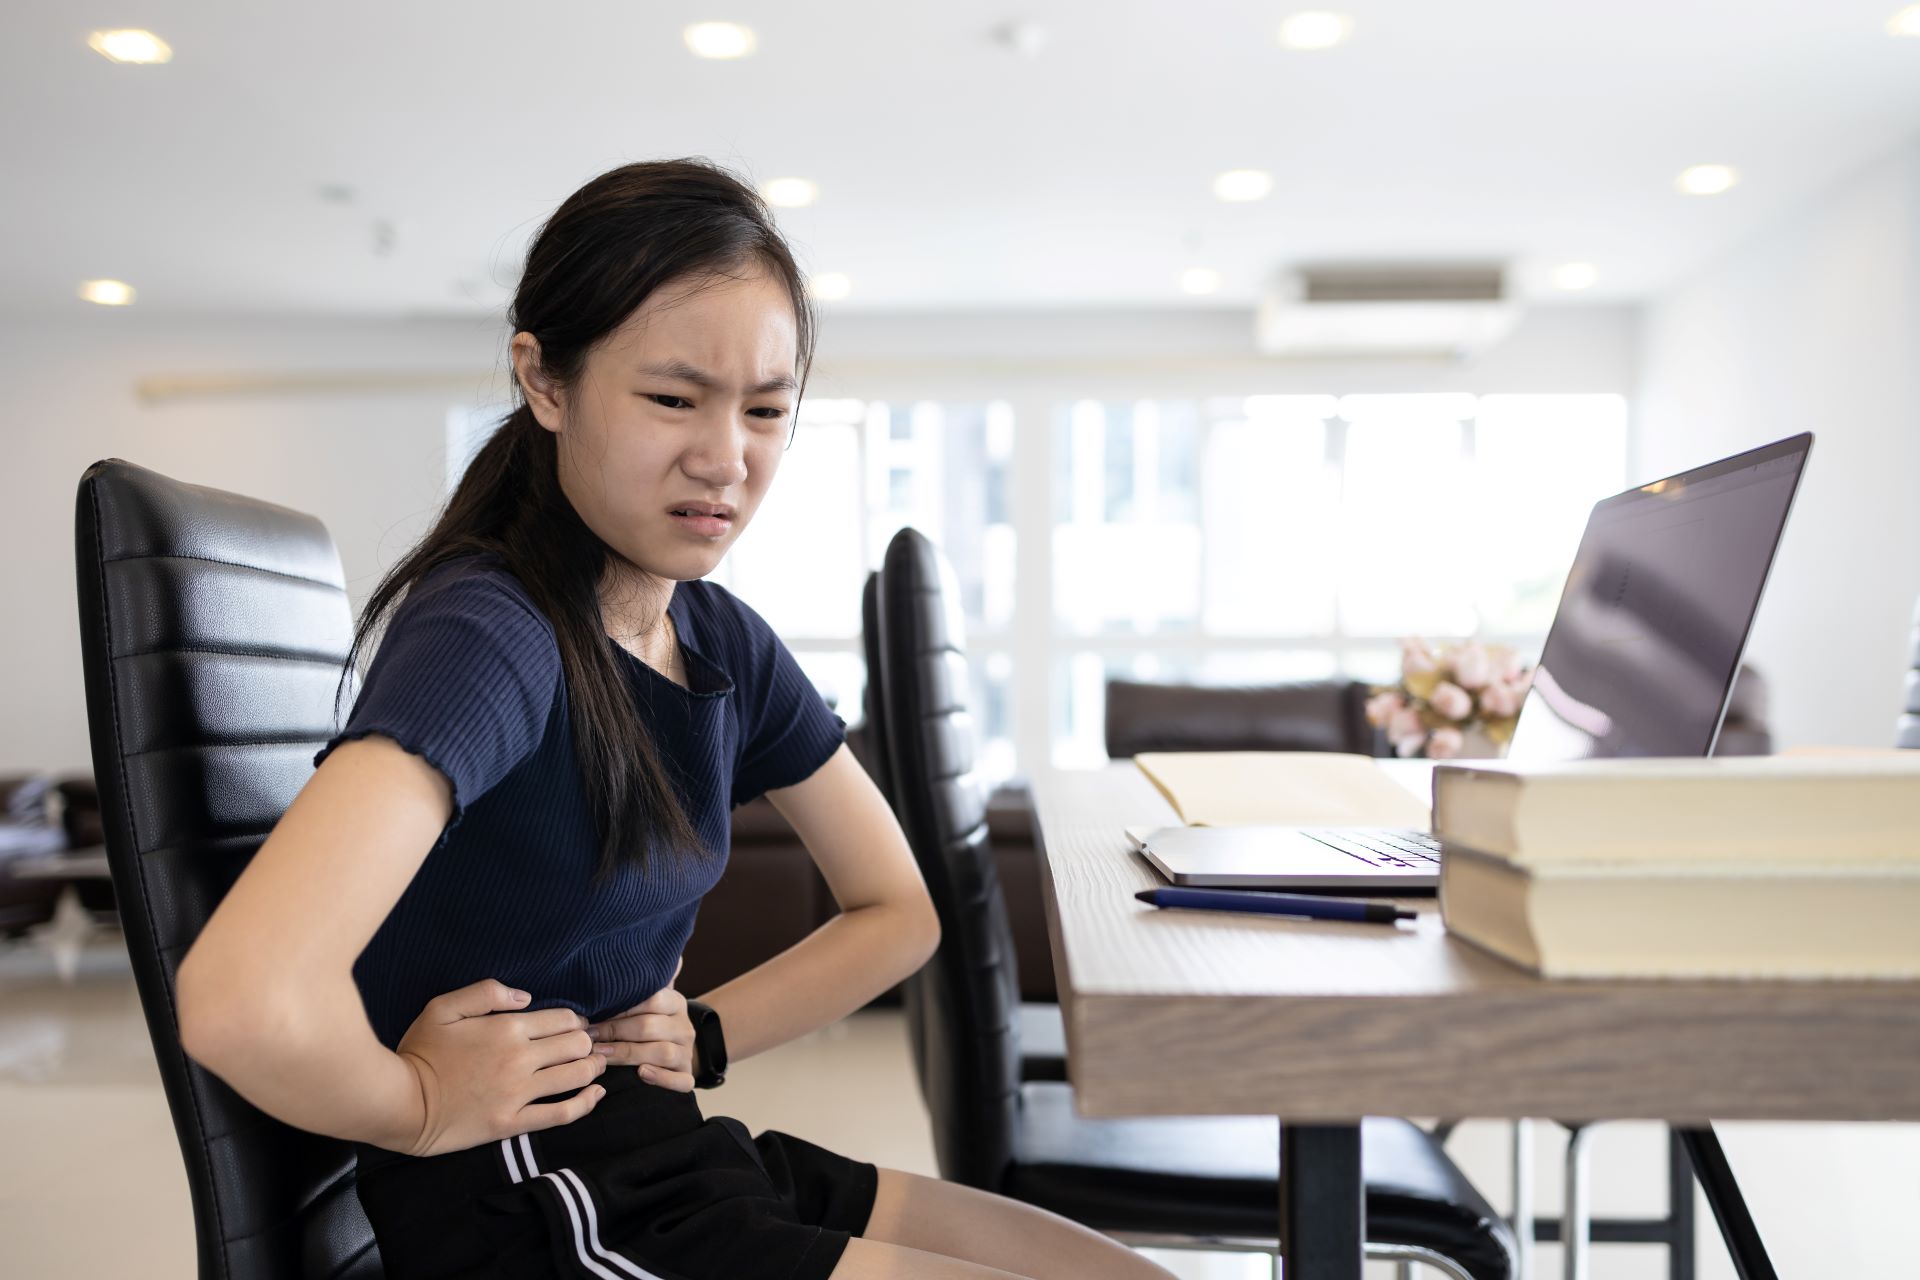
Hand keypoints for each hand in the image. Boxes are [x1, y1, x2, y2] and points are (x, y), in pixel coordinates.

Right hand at [394, 978, 607, 1156]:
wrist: (402, 1103)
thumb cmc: (421, 1052)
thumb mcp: (442, 1007)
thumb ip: (485, 992)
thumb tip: (526, 997)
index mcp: (507, 1028)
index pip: (562, 1019)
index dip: (576, 1020)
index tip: (575, 1025)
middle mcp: (520, 1059)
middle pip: (576, 1045)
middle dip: (588, 1042)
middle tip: (588, 1044)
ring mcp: (519, 1093)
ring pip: (576, 1076)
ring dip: (593, 1067)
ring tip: (596, 1064)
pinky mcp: (513, 1123)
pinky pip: (561, 1113)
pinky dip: (586, 1103)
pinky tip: (596, 1095)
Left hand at [583, 957, 696, 1091]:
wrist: (679, 1052)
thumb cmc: (652, 1023)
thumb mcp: (652, 999)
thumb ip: (647, 979)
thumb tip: (658, 949)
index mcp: (675, 1003)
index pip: (653, 1000)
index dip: (621, 1008)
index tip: (594, 1012)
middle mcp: (684, 1027)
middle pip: (650, 1027)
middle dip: (615, 1032)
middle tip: (587, 1036)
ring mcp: (687, 1053)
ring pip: (662, 1053)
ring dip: (628, 1055)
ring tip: (601, 1056)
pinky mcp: (687, 1077)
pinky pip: (680, 1081)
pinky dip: (662, 1079)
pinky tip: (642, 1075)